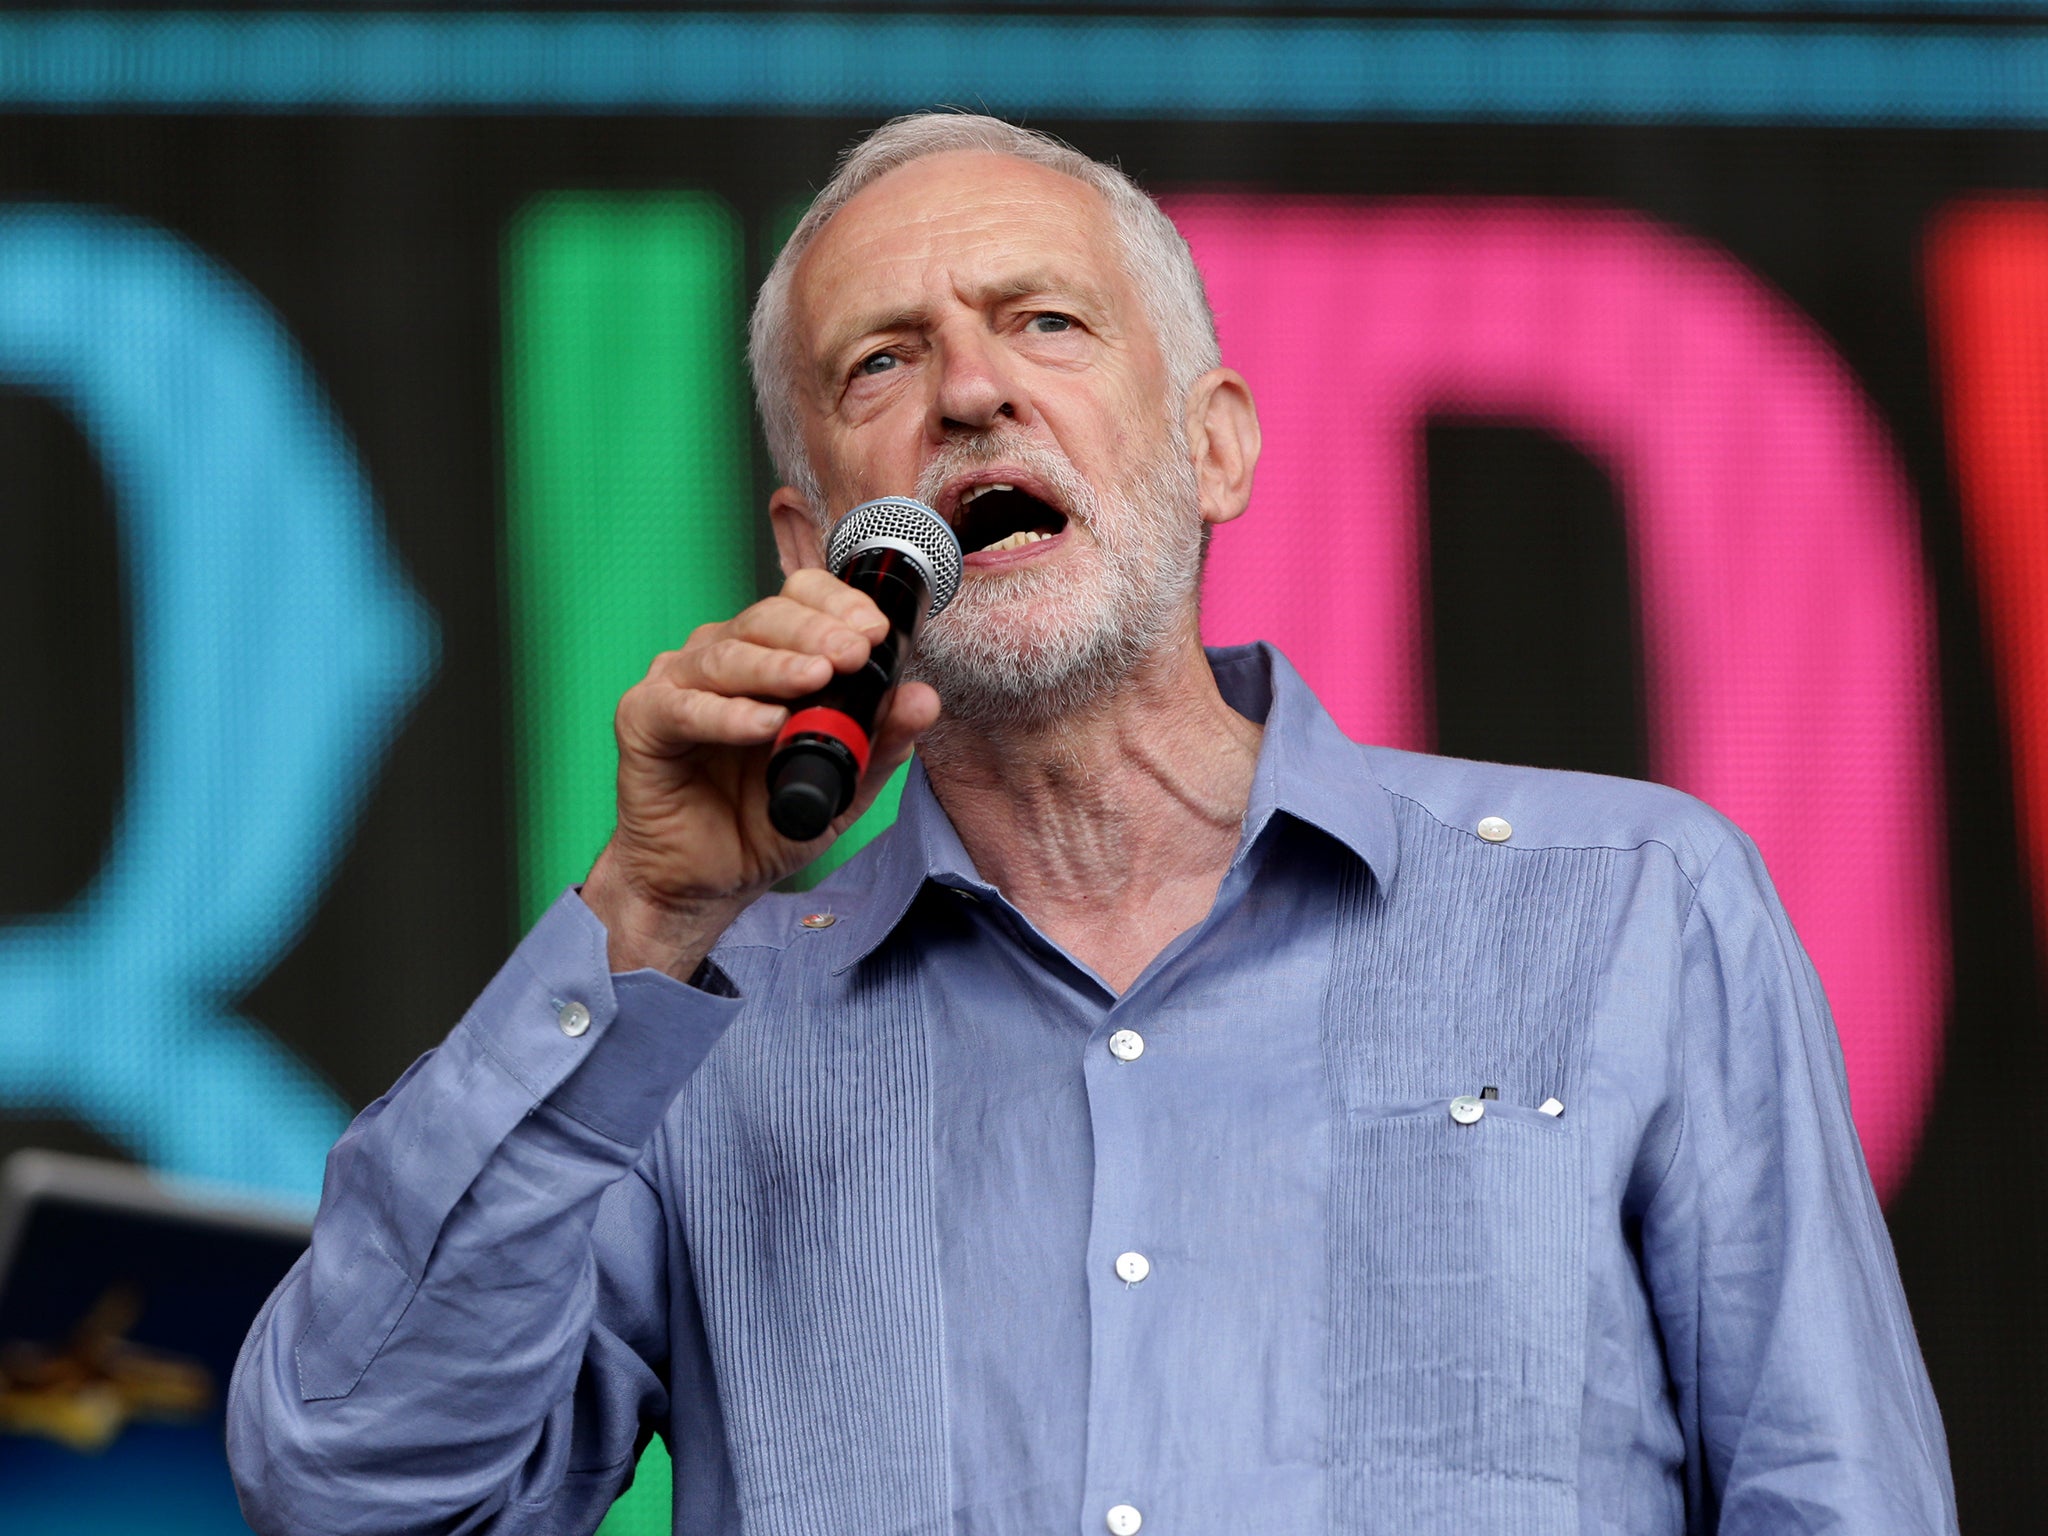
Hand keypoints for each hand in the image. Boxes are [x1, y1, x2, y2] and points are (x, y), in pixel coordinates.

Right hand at [580, 568, 940, 978]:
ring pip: (725, 655)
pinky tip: (764, 723)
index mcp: (768, 658)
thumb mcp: (841, 783)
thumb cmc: (762, 820)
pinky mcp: (643, 720)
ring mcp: (677, 684)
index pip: (800, 602)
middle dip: (816, 632)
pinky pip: (684, 708)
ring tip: (816, 679)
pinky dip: (726, 713)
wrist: (705, 881)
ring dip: (775, 666)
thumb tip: (923, 700)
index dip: (836, 606)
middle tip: (854, 654)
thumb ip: (881, 741)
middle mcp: (720, 658)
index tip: (874, 631)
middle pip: (765, 618)